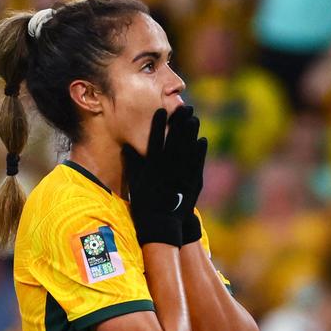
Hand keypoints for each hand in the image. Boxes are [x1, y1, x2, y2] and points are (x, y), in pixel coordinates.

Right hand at [124, 106, 205, 246]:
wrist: (161, 224)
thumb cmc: (144, 203)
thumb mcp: (134, 182)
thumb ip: (132, 163)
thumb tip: (127, 147)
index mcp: (151, 165)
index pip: (155, 138)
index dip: (159, 123)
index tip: (162, 110)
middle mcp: (167, 166)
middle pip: (175, 138)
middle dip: (180, 121)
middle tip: (184, 107)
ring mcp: (181, 173)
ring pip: (188, 148)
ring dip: (192, 132)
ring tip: (194, 118)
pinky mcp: (192, 181)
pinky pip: (197, 162)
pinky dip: (200, 150)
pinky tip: (202, 140)